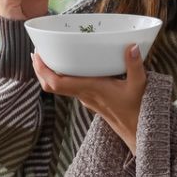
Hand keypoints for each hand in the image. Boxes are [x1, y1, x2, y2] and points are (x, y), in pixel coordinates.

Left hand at [31, 44, 146, 153]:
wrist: (137, 130)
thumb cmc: (137, 109)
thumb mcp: (139, 85)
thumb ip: (135, 65)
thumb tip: (132, 46)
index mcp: (90, 89)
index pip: (57, 83)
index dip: (43, 70)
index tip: (37, 54)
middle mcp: (83, 94)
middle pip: (51, 85)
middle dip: (40, 69)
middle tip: (37, 51)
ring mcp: (84, 97)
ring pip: (58, 87)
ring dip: (49, 73)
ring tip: (48, 54)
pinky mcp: (89, 98)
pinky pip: (68, 87)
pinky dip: (62, 76)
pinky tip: (68, 64)